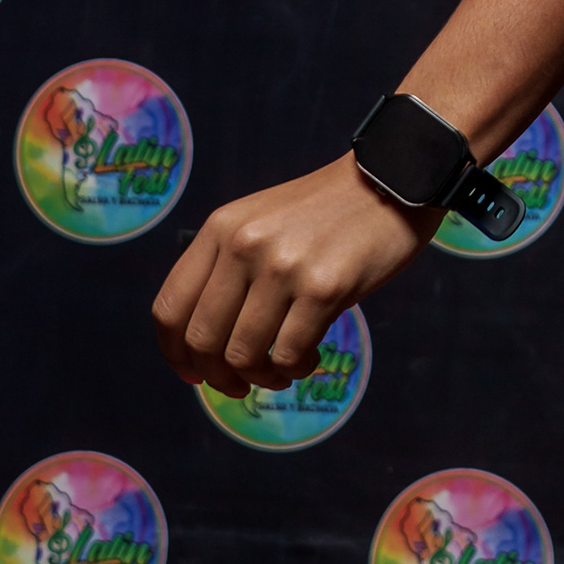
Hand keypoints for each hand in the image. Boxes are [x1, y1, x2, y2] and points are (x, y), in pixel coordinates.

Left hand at [151, 156, 438, 396]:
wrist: (393, 178)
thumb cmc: (328, 210)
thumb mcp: (262, 221)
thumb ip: (229, 268)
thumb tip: (202, 348)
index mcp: (222, 227)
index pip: (170, 308)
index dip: (176, 353)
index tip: (195, 374)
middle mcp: (245, 244)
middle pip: (204, 340)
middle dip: (218, 377)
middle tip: (241, 385)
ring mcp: (284, 266)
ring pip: (244, 355)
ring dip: (261, 378)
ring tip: (282, 371)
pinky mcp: (324, 287)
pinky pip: (290, 355)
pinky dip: (295, 370)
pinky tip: (311, 358)